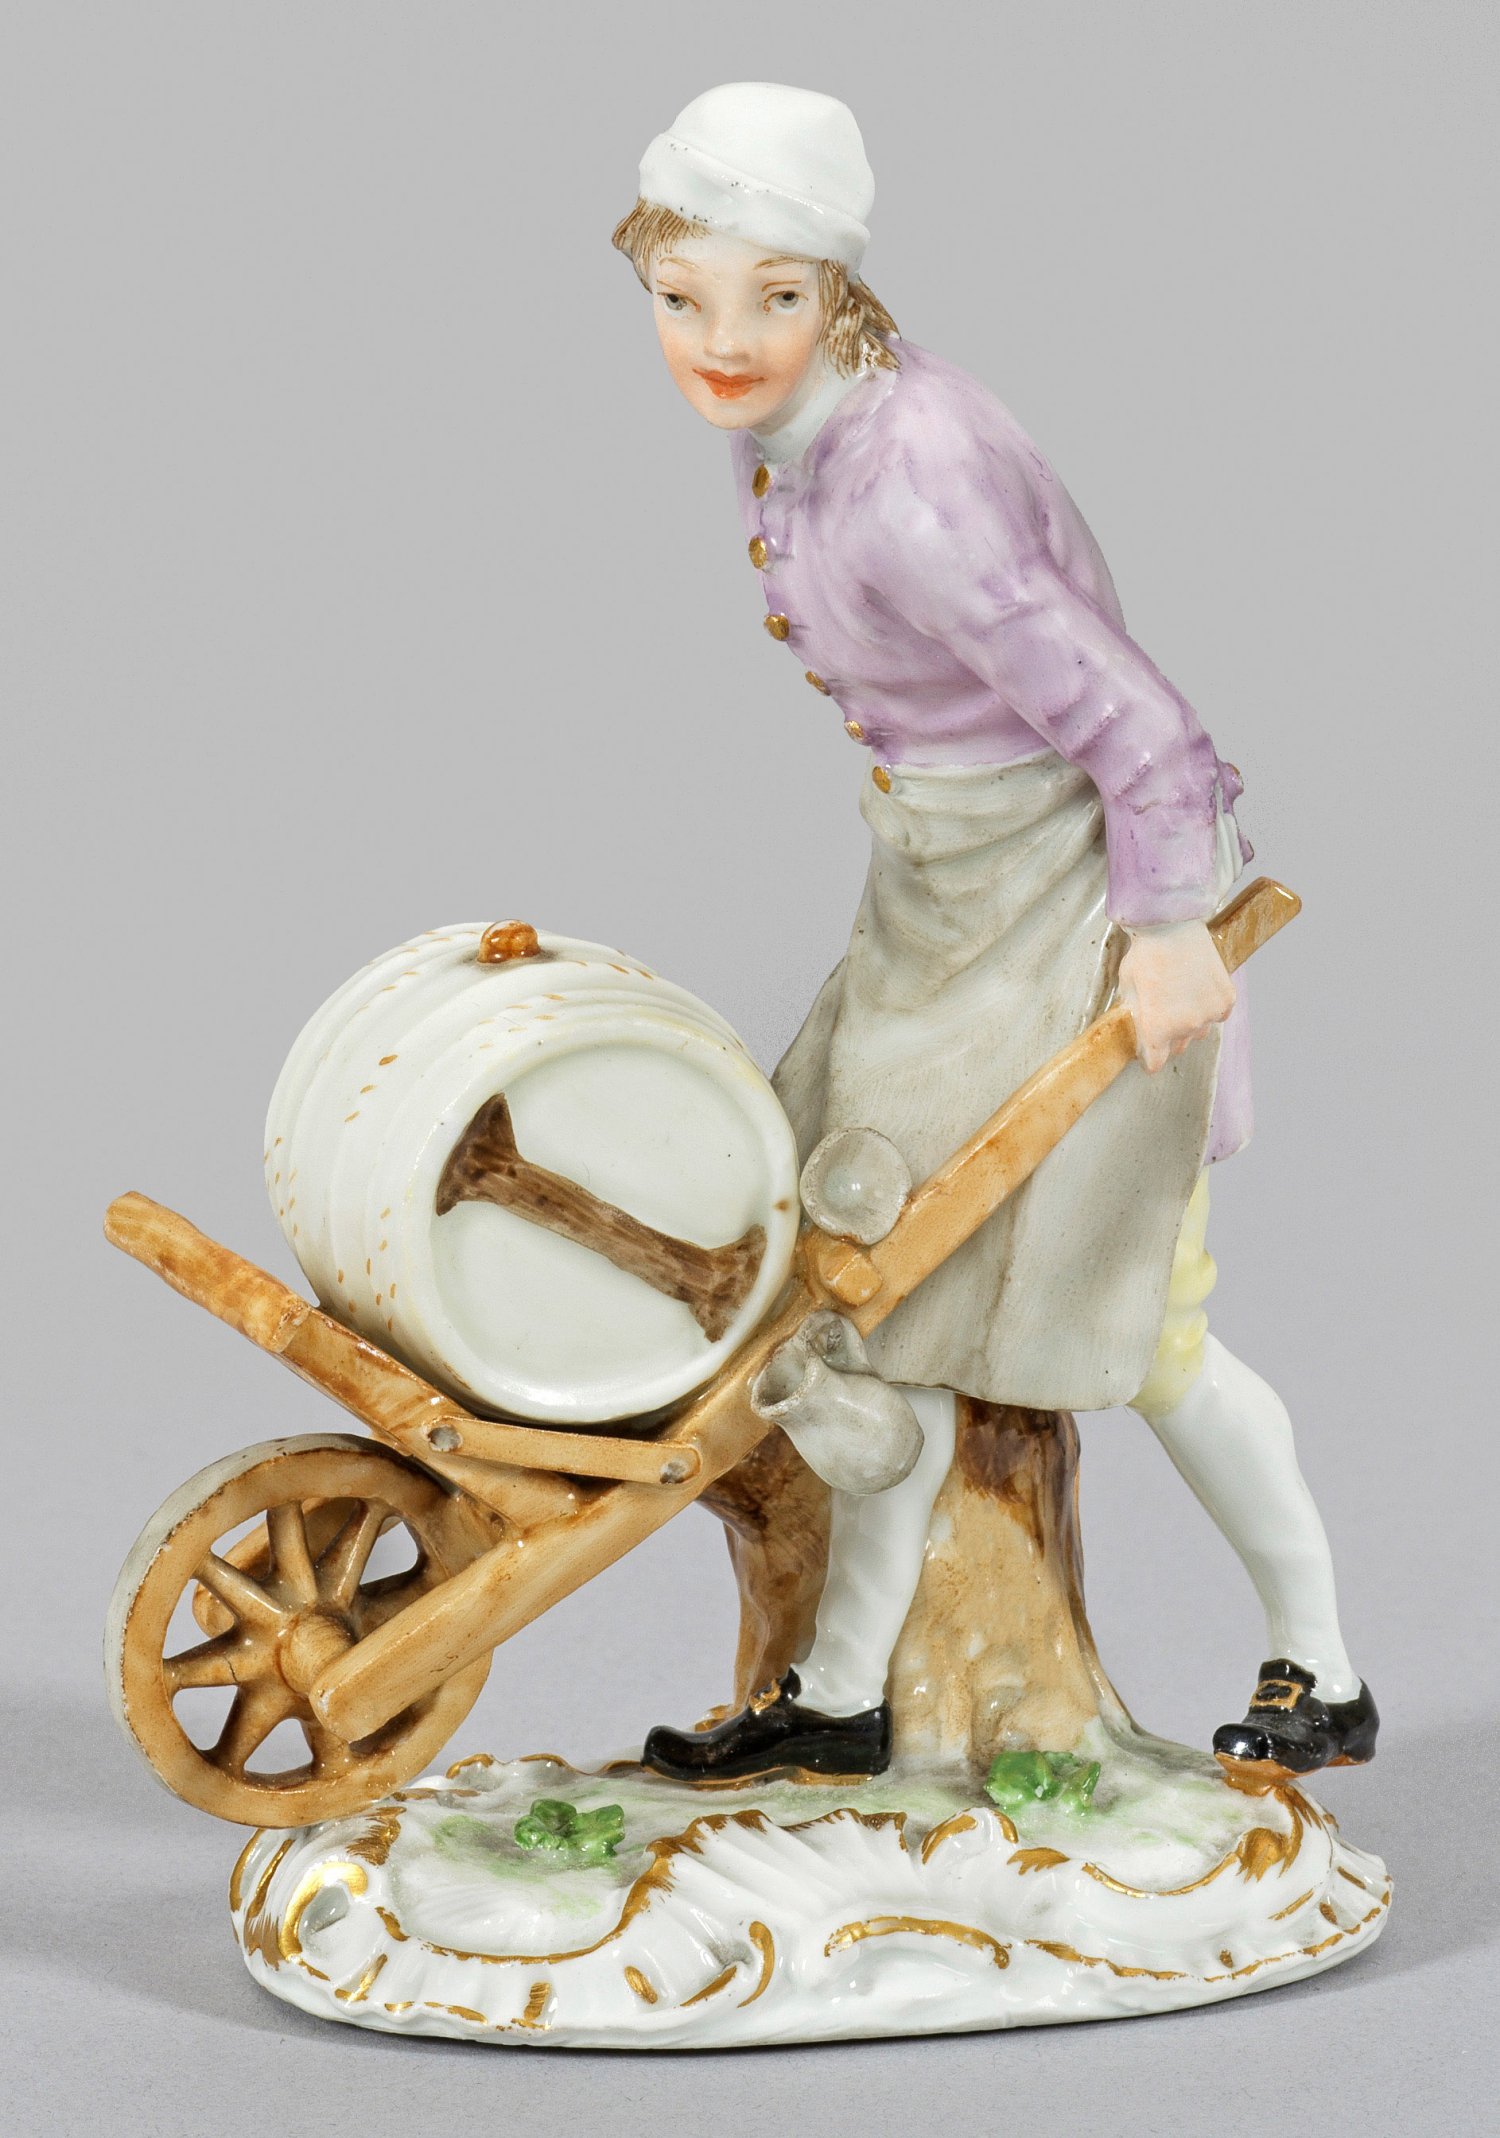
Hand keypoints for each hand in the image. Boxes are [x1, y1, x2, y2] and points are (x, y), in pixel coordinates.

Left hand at [1118, 921, 1235, 1072]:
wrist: (1171, 926)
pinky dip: (1211, 1005)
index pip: (1155, 1063)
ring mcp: (1209, 1014)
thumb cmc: (1145, 955)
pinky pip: (1219, 1013)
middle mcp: (1186, 1028)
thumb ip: (1136, 1014)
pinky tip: (1200, 988)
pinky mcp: (1226, 999)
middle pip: (1178, 1047)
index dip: (1150, 1059)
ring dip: (1192, 1020)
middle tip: (1164, 1014)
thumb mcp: (1127, 988)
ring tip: (1182, 995)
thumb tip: (1140, 1025)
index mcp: (1157, 1030)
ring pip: (1200, 1030)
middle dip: (1169, 1037)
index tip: (1149, 1052)